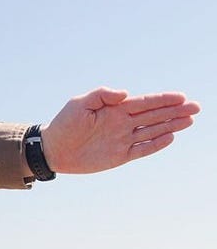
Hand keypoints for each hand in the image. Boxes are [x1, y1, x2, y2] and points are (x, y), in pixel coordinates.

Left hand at [40, 87, 200, 173]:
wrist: (53, 150)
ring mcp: (123, 139)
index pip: (145, 103)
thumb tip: (125, 93)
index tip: (181, 97)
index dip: (163, 100)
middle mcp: (122, 123)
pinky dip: (156, 144)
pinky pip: (142, 149)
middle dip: (175, 111)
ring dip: (171, 125)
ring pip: (152, 131)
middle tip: (196, 107)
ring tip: (190, 120)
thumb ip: (102, 94)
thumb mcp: (79, 104)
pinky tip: (171, 137)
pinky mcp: (120, 155)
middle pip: (154, 116)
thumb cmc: (64, 124)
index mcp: (115, 109)